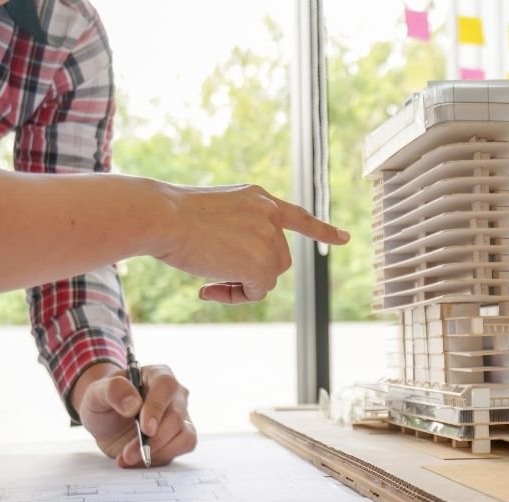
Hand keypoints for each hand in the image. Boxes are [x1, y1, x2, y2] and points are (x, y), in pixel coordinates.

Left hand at [71, 363, 195, 467]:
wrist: (106, 422)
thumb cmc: (104, 402)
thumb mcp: (96, 392)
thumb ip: (112, 391)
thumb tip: (134, 405)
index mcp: (157, 375)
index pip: (166, 386)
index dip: (157, 407)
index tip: (146, 429)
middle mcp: (174, 395)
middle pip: (176, 416)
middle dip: (153, 440)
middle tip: (128, 453)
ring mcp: (181, 416)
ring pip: (185, 435)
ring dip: (158, 451)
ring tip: (130, 457)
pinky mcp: (179, 437)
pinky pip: (182, 447)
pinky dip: (161, 457)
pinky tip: (138, 460)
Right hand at [153, 183, 349, 302]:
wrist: (164, 216)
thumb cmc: (170, 218)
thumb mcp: (211, 217)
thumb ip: (236, 234)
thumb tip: (248, 271)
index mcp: (256, 198)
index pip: (296, 216)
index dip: (321, 230)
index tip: (344, 238)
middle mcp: (269, 214)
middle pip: (277, 260)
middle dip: (252, 273)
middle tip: (214, 280)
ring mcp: (269, 237)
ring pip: (268, 277)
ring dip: (242, 285)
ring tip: (208, 279)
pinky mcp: (263, 263)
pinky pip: (256, 292)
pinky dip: (235, 296)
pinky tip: (207, 286)